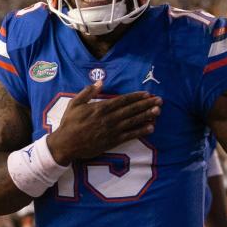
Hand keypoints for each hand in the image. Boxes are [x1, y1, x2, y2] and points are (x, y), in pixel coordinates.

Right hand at [46, 80, 160, 165]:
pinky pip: (130, 135)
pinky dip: (141, 131)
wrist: (66, 144)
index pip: (123, 100)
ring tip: (158, 111)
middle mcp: (109, 118)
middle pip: (132, 109)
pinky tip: (150, 128)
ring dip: (147, 116)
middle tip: (159, 101)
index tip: (147, 94)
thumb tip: (100, 82)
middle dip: (146, 104)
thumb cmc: (69, 123)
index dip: (136, 97)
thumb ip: (88, 92)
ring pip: (133, 121)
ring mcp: (112, 130)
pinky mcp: (112, 141)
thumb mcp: (75, 103)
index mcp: (101, 107)